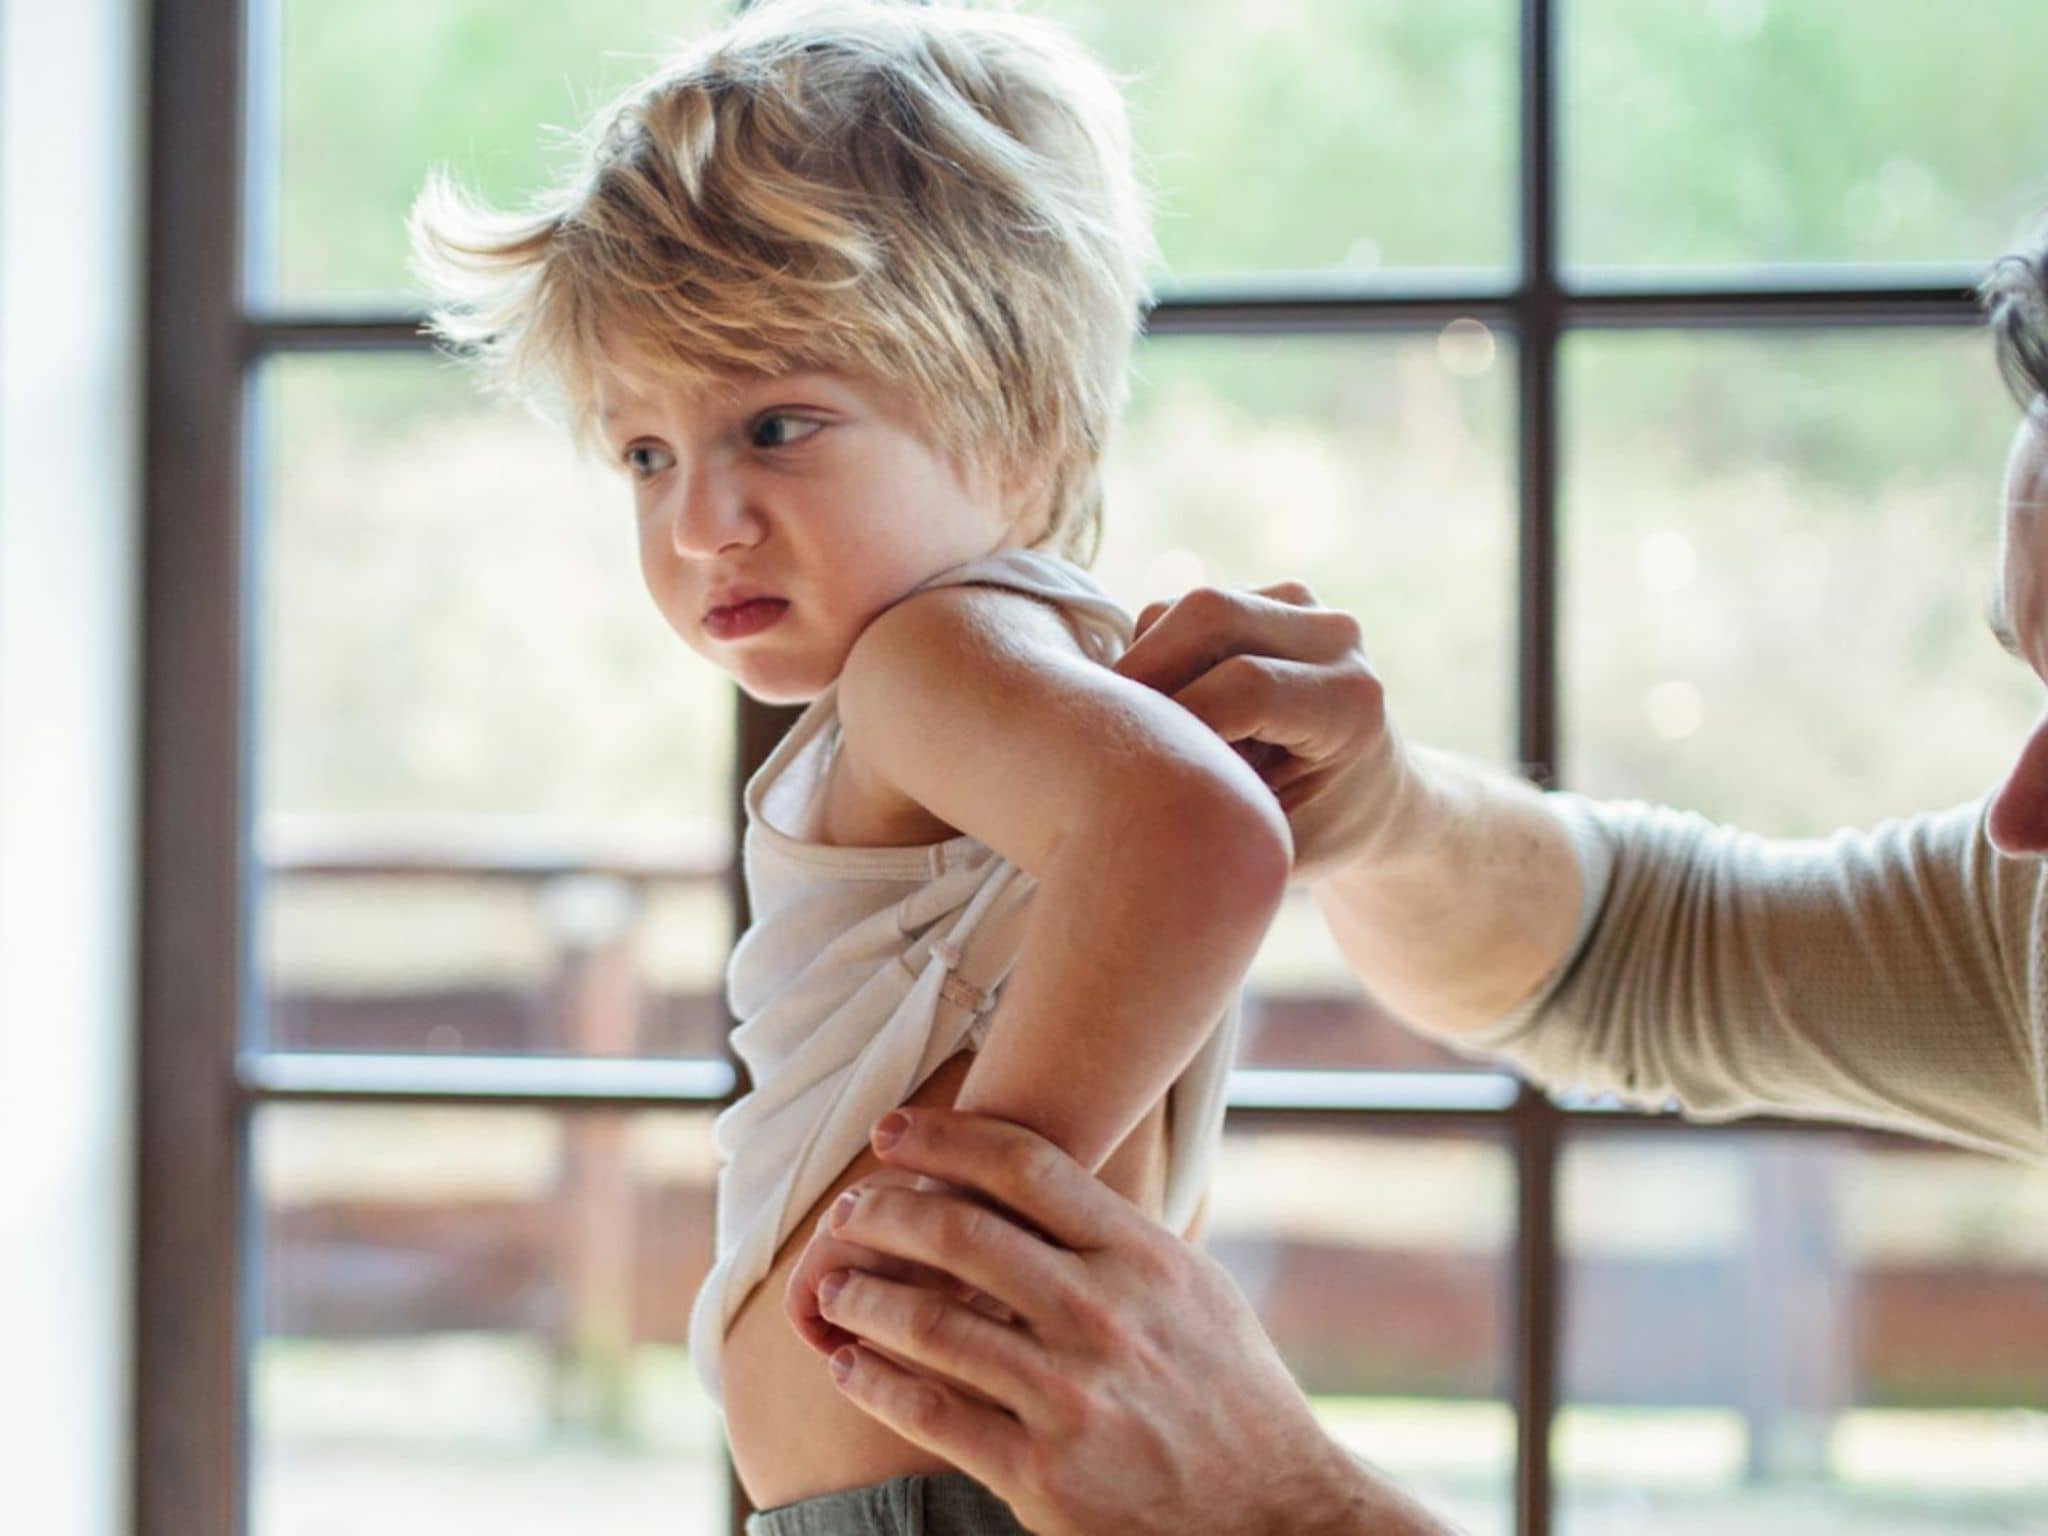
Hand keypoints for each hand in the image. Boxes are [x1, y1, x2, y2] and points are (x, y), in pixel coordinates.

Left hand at [813, 1107, 1454, 1535]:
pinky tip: (848, 1365)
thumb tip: (1027, 1181)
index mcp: (1141, 1257)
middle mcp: (1104, 1316)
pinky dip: (875, 1382)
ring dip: (862, 1298)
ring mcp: (1071, 1397)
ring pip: (932, 1325)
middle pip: (961, 1234)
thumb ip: (1113, 1237)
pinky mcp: (1042, 1475)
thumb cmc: (1229, 1393)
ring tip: (832, 1289)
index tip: (890, 1133)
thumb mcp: (1191, 1290)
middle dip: (882, 1214)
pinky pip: (932, 1414)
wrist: (1278, 1513)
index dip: (943, 1140)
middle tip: (846, 1215)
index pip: (1025, 1166)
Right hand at [1113, 582, 1408, 883]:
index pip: (1243, 687)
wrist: (1368, 798)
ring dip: (1142, 666)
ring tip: (1144, 734)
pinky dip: (1152, 657)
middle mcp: (1335, 638)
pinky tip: (1166, 711)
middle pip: (1210, 613)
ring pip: (1184, 609)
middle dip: (1141, 669)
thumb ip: (1216, 815)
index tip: (1133, 772)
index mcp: (1351, 704)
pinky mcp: (1268, 599)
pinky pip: (1181, 611)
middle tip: (1101, 734)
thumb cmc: (1316, 837)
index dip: (1175, 723)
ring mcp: (1304, 607)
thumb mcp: (1274, 848)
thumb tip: (1131, 794)